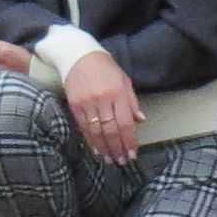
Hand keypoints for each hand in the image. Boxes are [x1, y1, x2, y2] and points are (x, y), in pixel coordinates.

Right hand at [63, 51, 143, 165]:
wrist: (79, 56)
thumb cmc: (105, 68)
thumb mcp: (124, 80)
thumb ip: (132, 102)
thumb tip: (141, 121)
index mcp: (118, 93)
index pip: (125, 123)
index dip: (129, 140)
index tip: (133, 153)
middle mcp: (103, 99)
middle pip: (111, 130)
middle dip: (118, 148)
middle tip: (122, 161)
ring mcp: (87, 103)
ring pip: (97, 132)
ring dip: (104, 148)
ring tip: (110, 159)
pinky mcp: (75, 105)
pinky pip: (84, 127)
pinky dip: (90, 140)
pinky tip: (96, 150)